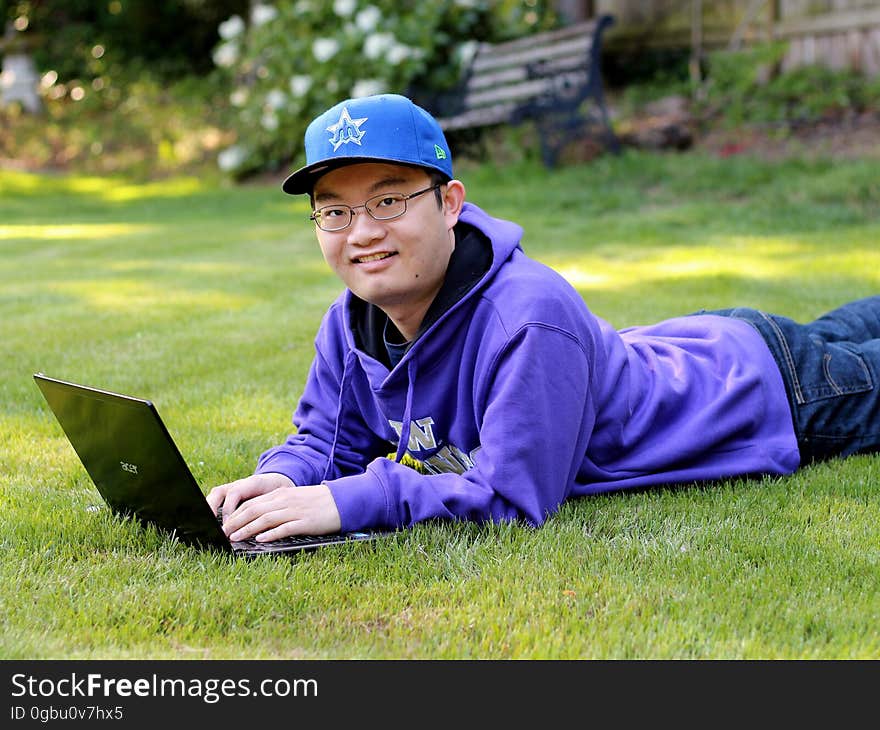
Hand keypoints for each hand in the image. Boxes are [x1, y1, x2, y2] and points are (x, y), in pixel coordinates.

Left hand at [211, 478, 341, 540]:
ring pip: (265, 519)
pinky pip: (284, 528)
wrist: (341, 501)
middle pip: (255, 510)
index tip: (225, 525)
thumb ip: (278, 504)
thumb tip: (259, 516)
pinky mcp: (305, 522)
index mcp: (281, 494)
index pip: (252, 503)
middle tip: (224, 533)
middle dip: (237, 522)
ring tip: (236, 538)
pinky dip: (271, 534)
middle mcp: (285, 501)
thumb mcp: (295, 498)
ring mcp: (294, 511)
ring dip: (248, 529)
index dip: (236, 514)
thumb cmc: (317, 502)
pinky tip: (261, 540)